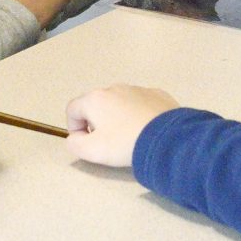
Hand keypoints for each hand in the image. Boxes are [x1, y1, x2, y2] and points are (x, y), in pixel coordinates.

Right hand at [64, 84, 179, 167]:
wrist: (167, 138)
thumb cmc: (124, 143)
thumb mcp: (92, 151)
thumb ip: (75, 144)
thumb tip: (76, 137)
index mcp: (95, 99)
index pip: (73, 109)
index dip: (74, 128)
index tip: (86, 143)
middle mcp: (114, 88)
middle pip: (96, 105)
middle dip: (97, 122)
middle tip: (109, 142)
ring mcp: (138, 89)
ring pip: (119, 103)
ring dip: (118, 117)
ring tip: (130, 136)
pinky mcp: (158, 94)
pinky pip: (140, 103)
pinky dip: (138, 114)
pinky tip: (147, 129)